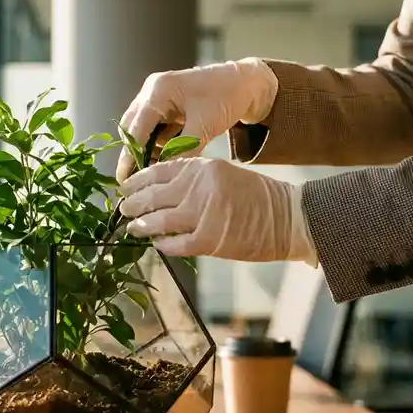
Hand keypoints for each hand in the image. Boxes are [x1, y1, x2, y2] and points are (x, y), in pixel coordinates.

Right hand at [115, 57, 277, 182]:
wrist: (247, 83)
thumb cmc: (227, 96)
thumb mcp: (204, 126)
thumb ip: (182, 151)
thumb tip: (164, 176)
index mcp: (158, 90)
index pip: (134, 129)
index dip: (128, 157)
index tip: (124, 181)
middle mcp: (152, 92)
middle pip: (131, 129)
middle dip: (134, 154)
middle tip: (137, 181)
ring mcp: (157, 98)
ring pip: (141, 130)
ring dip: (147, 150)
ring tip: (155, 172)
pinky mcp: (166, 107)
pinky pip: (155, 130)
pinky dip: (159, 145)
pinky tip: (166, 159)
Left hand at [119, 157, 317, 264]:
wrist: (289, 218)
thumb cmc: (258, 199)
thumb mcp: (225, 176)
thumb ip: (195, 181)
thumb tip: (161, 193)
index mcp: (204, 168)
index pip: (160, 170)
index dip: (138, 180)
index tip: (125, 187)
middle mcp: (201, 187)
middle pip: (154, 195)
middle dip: (133, 204)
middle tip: (123, 210)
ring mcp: (204, 214)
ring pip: (159, 220)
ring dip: (142, 226)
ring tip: (133, 228)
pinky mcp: (209, 240)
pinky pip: (175, 244)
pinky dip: (163, 245)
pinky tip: (158, 244)